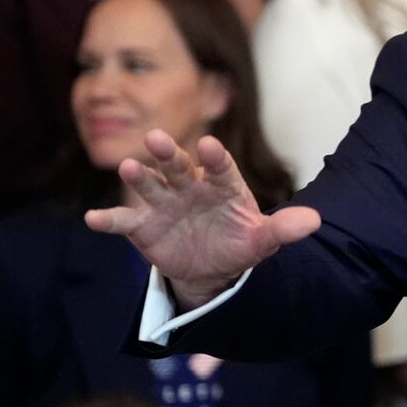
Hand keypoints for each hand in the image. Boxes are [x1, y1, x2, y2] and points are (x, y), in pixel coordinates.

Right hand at [84, 130, 319, 309]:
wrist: (211, 267)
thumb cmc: (239, 241)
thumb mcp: (262, 239)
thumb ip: (283, 229)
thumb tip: (315, 221)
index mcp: (223, 185)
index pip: (220, 167)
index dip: (216, 158)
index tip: (210, 147)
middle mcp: (190, 187)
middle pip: (178, 166)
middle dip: (167, 154)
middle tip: (156, 139)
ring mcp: (164, 204)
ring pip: (150, 185)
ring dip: (138, 177)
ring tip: (127, 167)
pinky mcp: (143, 227)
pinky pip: (123, 222)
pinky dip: (108, 220)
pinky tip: (92, 219)